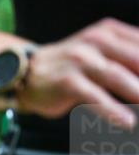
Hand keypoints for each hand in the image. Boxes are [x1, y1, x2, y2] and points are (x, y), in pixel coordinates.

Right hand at [16, 18, 138, 127]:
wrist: (26, 73)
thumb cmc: (71, 67)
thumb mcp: (102, 52)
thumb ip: (129, 58)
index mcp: (111, 32)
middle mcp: (97, 41)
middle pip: (137, 60)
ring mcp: (81, 60)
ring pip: (118, 76)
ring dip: (138, 93)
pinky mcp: (67, 81)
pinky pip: (94, 96)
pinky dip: (112, 110)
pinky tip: (127, 122)